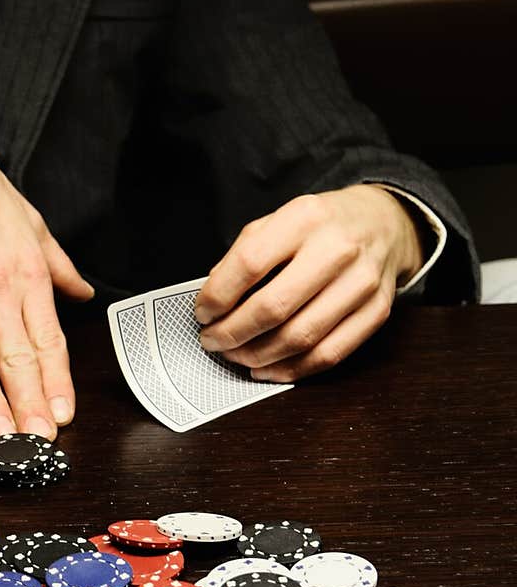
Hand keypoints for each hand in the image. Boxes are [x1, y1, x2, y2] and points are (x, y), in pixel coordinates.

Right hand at [0, 93, 93, 437]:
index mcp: (27, 272)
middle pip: (17, 358)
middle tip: (39, 445)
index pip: (48, 339)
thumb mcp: (32, 222)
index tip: (63, 416)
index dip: (56, 382)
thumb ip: (58, 264)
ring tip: (1, 441)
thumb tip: (83, 291)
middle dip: (30, 406)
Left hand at [193, 186, 423, 381]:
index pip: (249, 263)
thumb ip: (246, 252)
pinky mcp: (376, 312)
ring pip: (301, 337)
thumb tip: (214, 298)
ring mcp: (361, 283)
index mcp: (305, 217)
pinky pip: (329, 354)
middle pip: (274, 307)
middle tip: (212, 340)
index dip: (218, 295)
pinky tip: (266, 368)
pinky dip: (291, 370)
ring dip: (257, 356)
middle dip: (233, 332)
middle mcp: (337, 249)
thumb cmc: (323, 224)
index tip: (202, 312)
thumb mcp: (281, 217)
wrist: (384, 222)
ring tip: (235, 355)